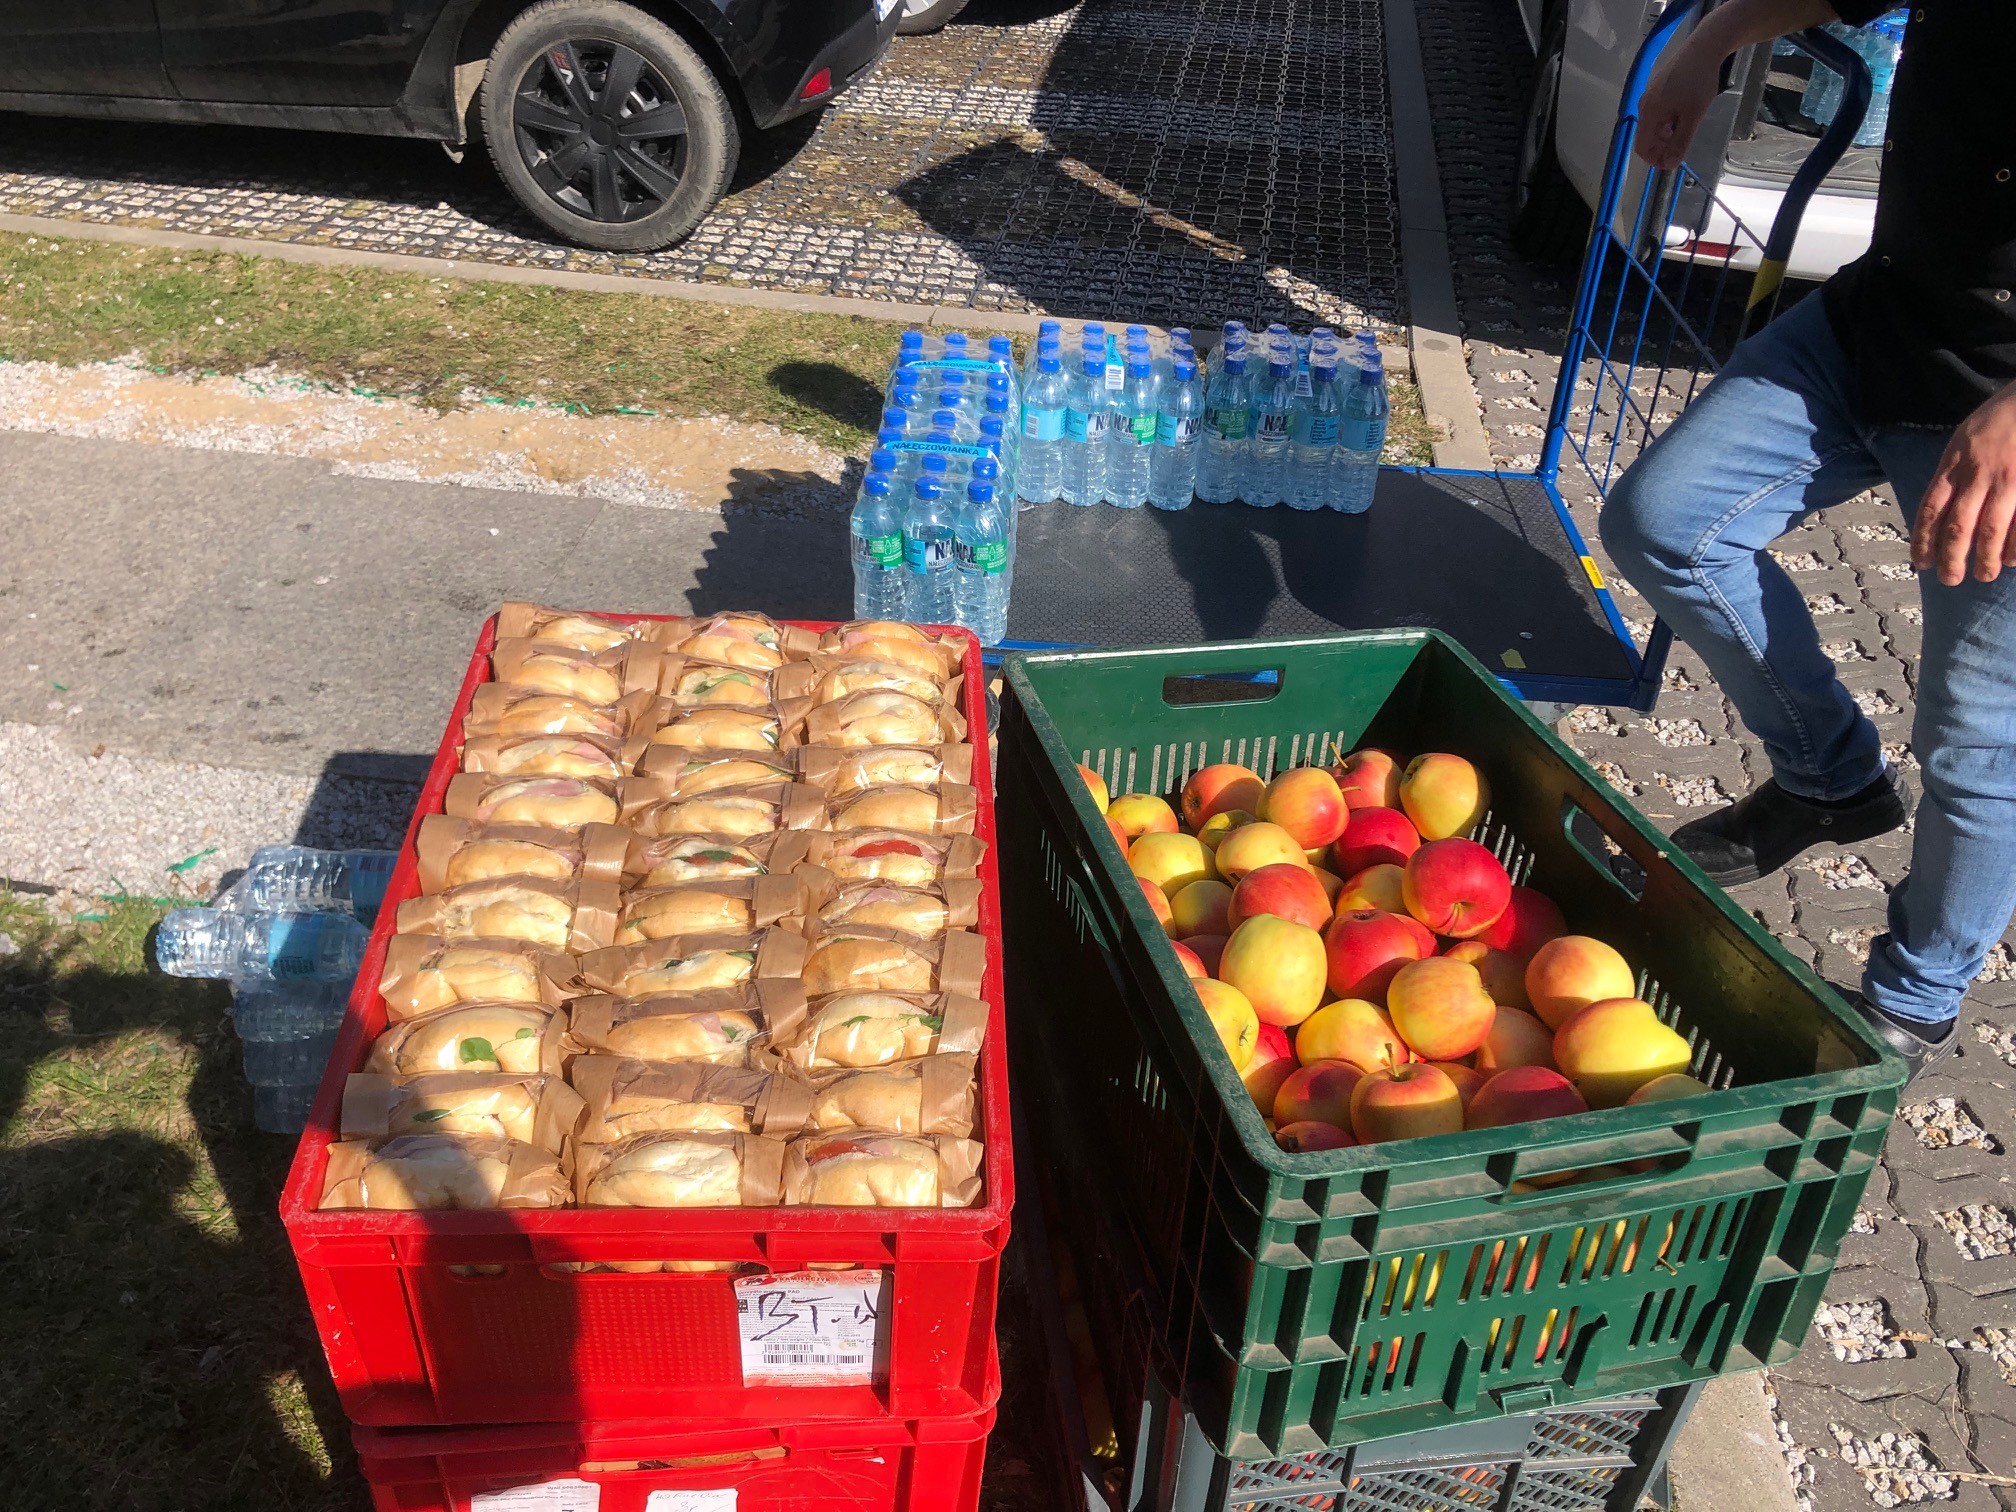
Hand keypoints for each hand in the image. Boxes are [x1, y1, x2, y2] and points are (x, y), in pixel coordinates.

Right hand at [1635, 45, 1722, 170]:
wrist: (1704, 47)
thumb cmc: (1698, 83)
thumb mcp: (1692, 116)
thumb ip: (1680, 142)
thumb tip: (1669, 165)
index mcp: (1649, 114)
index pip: (1642, 148)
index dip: (1655, 159)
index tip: (1674, 160)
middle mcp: (1644, 105)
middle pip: (1646, 136)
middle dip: (1662, 146)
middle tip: (1684, 144)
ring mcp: (1650, 94)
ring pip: (1653, 124)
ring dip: (1666, 133)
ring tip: (1687, 126)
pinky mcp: (1658, 86)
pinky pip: (1657, 111)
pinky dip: (1667, 119)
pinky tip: (1684, 111)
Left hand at [1913, 383, 2015, 585]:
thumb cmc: (1997, 419)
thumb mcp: (1962, 440)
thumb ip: (1951, 473)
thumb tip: (1940, 510)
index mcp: (1954, 464)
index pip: (1931, 509)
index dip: (1923, 540)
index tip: (1921, 563)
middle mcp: (1978, 475)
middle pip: (1958, 526)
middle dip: (1952, 558)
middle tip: (1951, 579)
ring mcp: (2008, 480)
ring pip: (1991, 529)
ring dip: (1986, 558)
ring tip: (1984, 575)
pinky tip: (2013, 559)